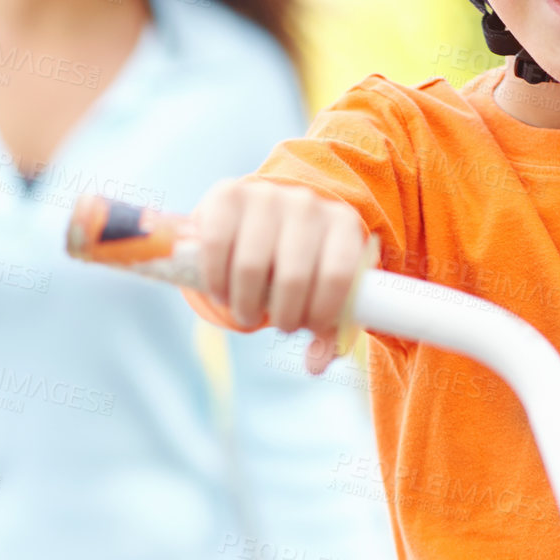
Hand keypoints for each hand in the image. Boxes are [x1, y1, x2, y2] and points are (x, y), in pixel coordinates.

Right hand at [196, 179, 368, 374]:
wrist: (264, 217)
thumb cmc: (301, 264)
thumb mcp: (322, 293)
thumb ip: (327, 331)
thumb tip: (315, 365)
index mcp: (343, 225)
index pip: (339, 277)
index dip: (321, 313)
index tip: (309, 326)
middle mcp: (307, 203)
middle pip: (294, 277)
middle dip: (283, 315)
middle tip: (277, 324)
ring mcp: (267, 195)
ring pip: (252, 266)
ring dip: (246, 304)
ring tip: (247, 313)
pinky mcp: (228, 194)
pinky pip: (217, 246)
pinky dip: (216, 281)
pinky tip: (223, 292)